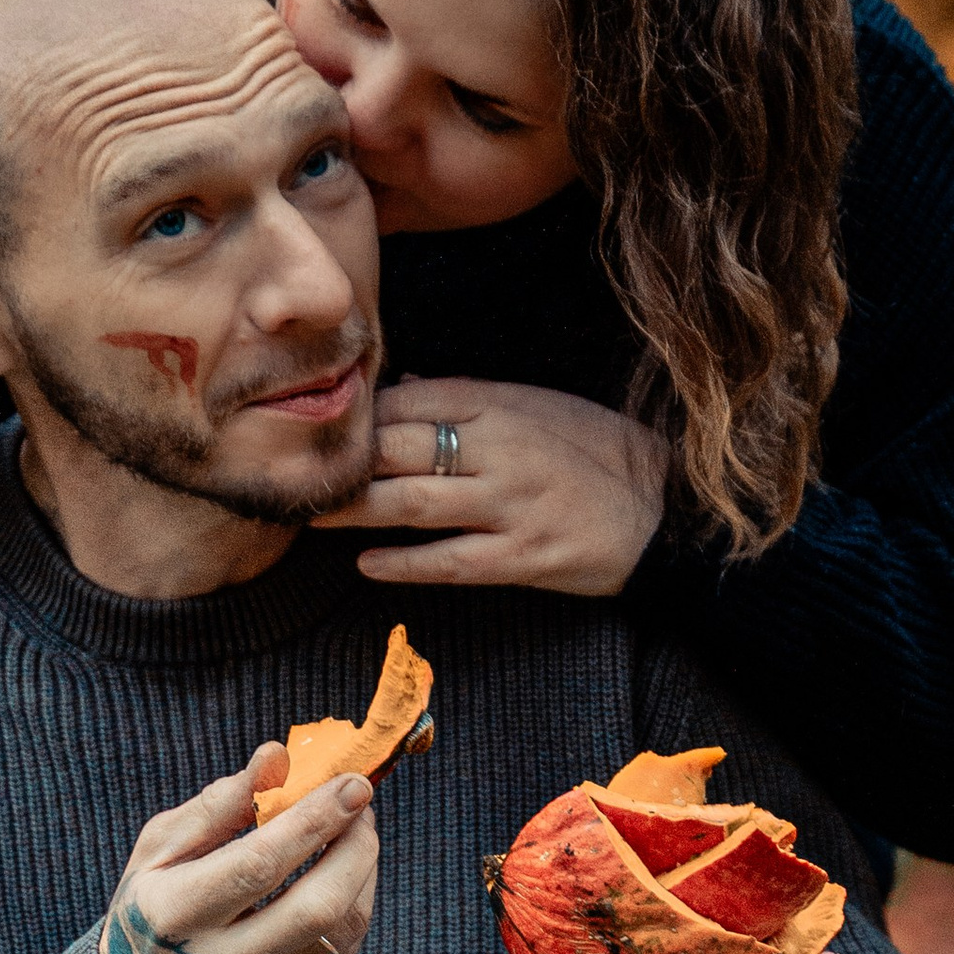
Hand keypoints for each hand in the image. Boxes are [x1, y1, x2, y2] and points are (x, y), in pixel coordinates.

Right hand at [101, 749, 378, 953]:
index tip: (351, 782)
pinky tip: (342, 873)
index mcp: (173, 916)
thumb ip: (218, 805)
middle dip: (354, 845)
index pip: (258, 864)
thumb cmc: (154, 911)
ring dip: (362, 868)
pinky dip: (354, 900)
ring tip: (354, 831)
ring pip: (343, 927)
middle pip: (316, 905)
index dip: (313, 820)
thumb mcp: (160, 852)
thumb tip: (277, 757)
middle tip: (361, 802)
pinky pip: (346, 949)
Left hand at [312, 379, 667, 595]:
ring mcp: (512, 505)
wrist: (665, 510)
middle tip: (288, 470)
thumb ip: (470, 399)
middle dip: (342, 459)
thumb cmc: (600, 453)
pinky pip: (451, 561)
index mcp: (504, 404)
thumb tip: (404, 390)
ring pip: (415, 503)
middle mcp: (502, 449)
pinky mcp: (523, 556)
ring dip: (355, 509)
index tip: (317, 425)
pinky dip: (405, 562)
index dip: (359, 413)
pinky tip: (366, 563)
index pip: (412, 398)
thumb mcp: (539, 405)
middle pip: (401, 447)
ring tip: (309, 515)